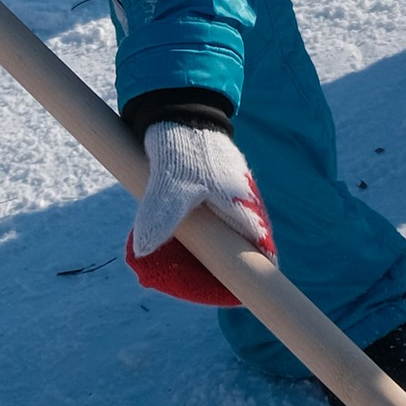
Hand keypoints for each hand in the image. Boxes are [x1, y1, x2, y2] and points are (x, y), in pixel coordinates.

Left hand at [125, 120, 274, 301]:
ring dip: (209, 252)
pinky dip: (201, 234)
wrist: (181, 112)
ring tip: (183, 268)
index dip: (257, 273)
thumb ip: (159, 219)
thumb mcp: (169, 187)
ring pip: (227, 234)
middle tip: (200, 284)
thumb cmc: (183, 150)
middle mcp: (243, 204)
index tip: (243, 293)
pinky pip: (215, 221)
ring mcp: (232, 197)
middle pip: (244, 246)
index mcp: (244, 207)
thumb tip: (143, 249)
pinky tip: (178, 240)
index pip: (262, 249)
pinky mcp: (217, 190)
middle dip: (224, 268)